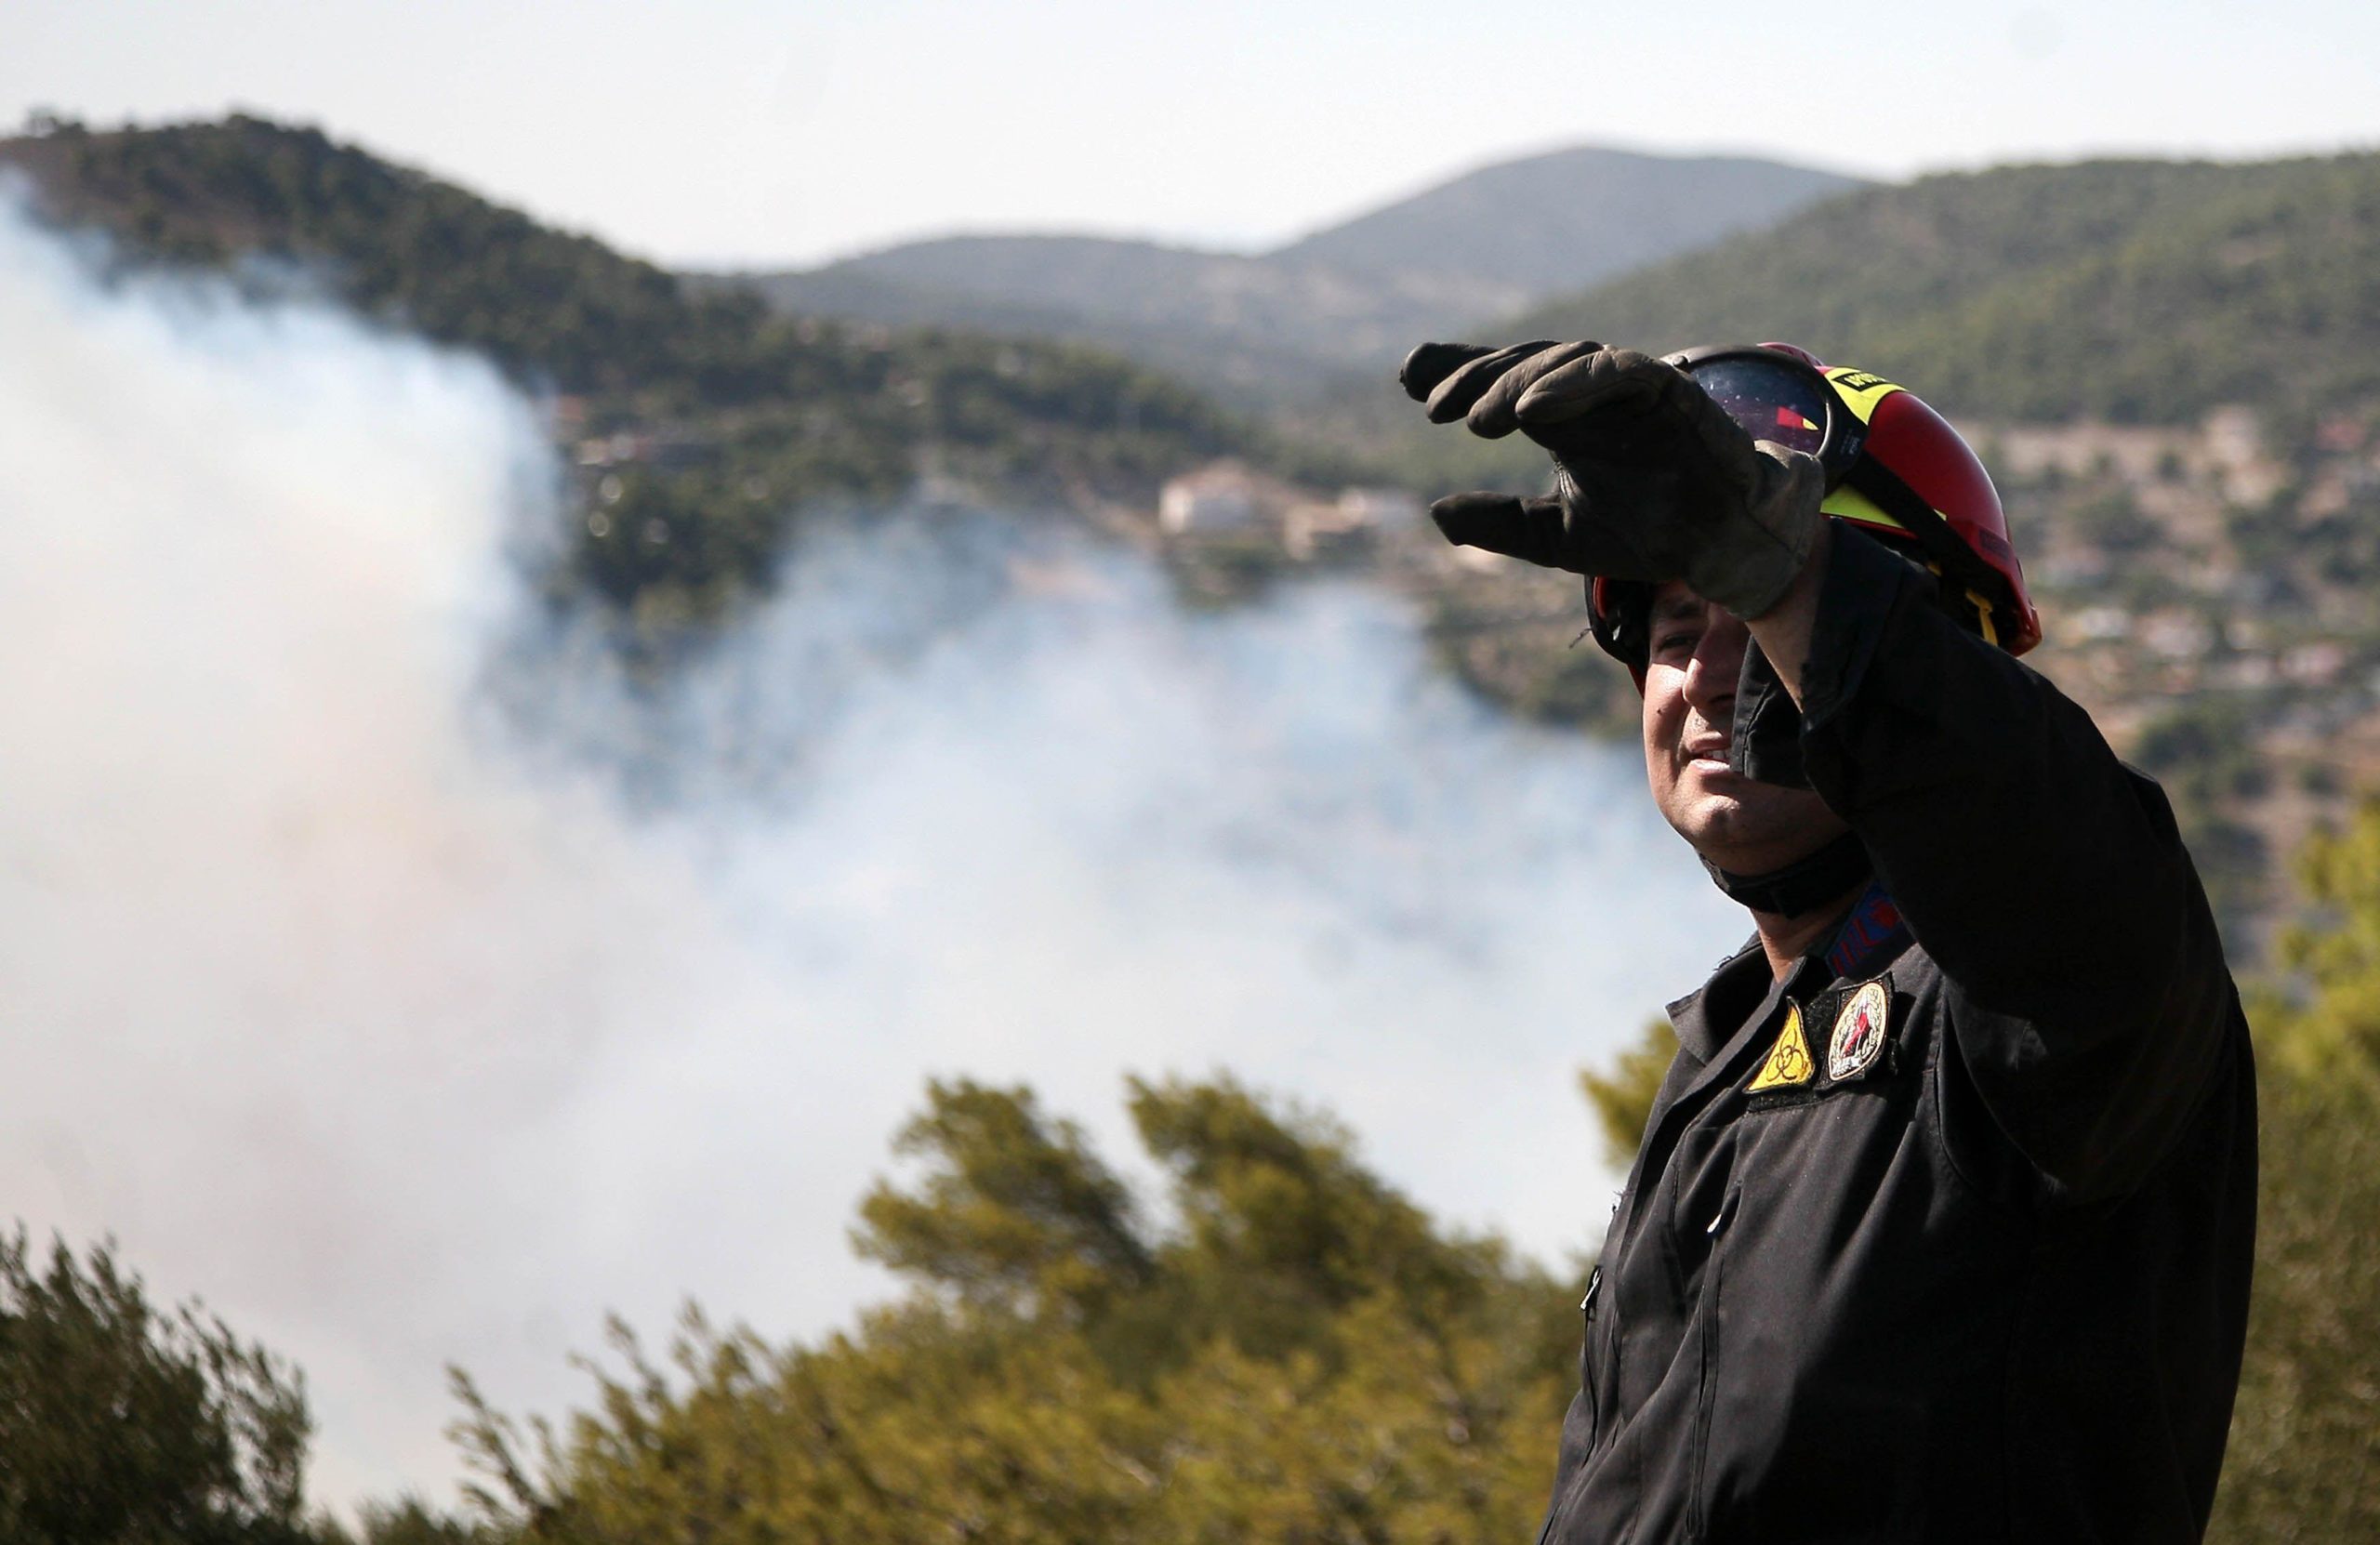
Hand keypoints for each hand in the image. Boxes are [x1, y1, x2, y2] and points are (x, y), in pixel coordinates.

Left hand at [1399, 340, 1826, 618]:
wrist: (1722, 546)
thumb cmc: (1648, 533)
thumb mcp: (1558, 537)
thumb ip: (1501, 524)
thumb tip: (1436, 515)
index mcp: (1563, 422)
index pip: (1504, 384)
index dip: (1460, 374)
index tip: (1410, 383)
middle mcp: (1589, 398)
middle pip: (1524, 365)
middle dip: (1477, 377)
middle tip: (1436, 407)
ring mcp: (1628, 390)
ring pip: (1565, 361)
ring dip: (1519, 382)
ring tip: (1479, 420)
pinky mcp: (1668, 390)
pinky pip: (1618, 369)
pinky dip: (1575, 382)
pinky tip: (1531, 410)